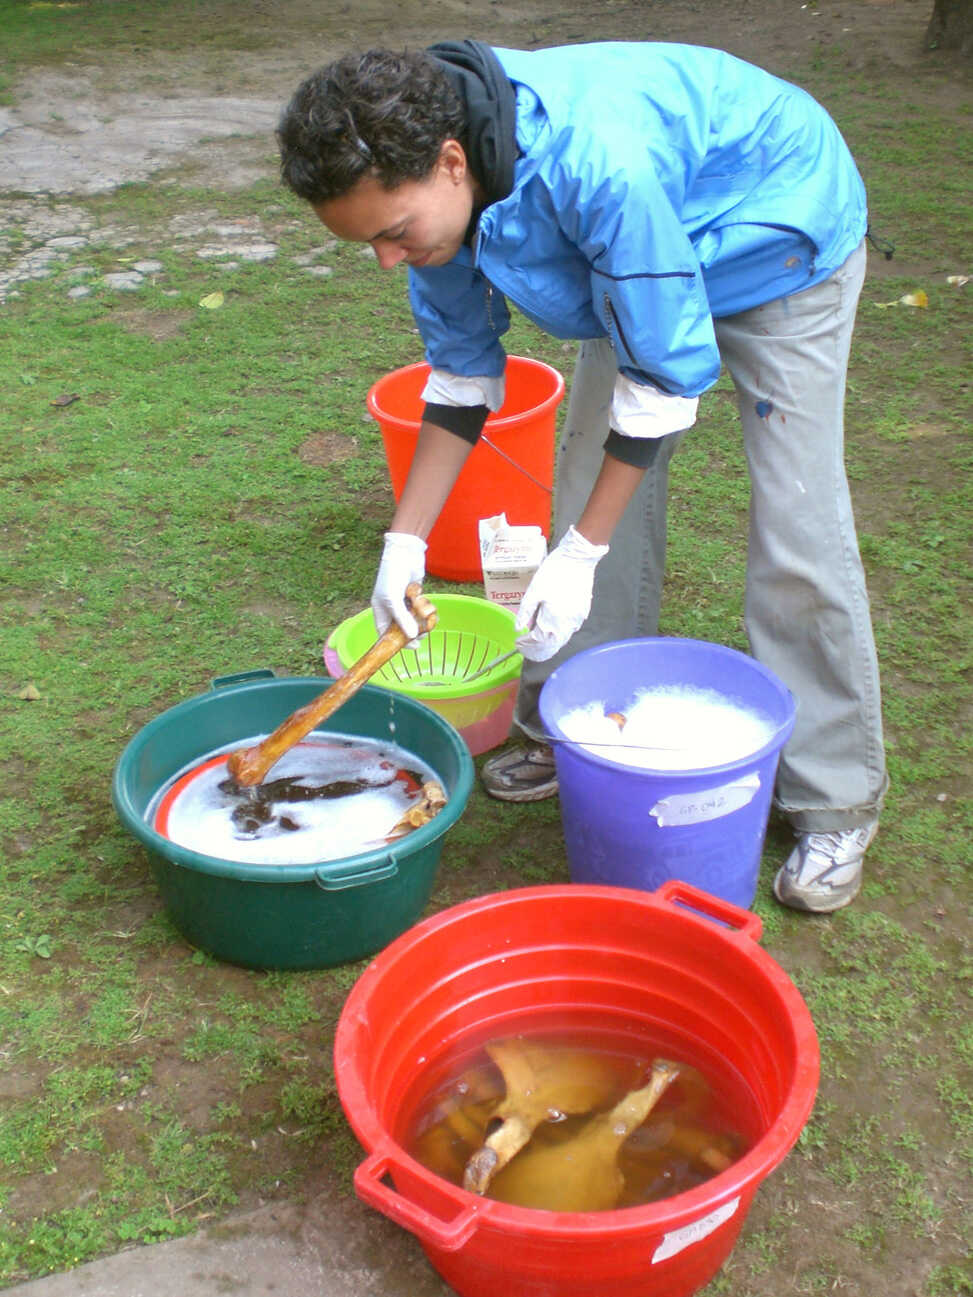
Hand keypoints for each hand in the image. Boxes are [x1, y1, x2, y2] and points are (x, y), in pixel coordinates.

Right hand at [372, 532, 426, 640]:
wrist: (405, 553)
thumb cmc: (393, 575)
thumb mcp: (394, 599)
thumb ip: (402, 619)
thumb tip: (412, 637)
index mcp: (381, 610)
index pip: (385, 633)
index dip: (395, 642)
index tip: (411, 648)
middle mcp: (391, 608)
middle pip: (402, 628)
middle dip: (413, 631)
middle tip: (423, 634)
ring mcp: (404, 602)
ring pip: (414, 619)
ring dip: (421, 618)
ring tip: (426, 614)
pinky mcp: (415, 595)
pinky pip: (422, 608)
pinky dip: (426, 607)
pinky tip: (427, 604)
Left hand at [515, 525, 608, 661]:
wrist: (578, 558)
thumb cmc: (555, 572)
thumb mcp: (534, 591)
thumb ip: (526, 612)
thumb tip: (519, 628)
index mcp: (554, 621)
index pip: (538, 643)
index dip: (527, 646)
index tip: (518, 643)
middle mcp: (567, 625)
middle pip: (551, 646)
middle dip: (537, 650)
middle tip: (525, 647)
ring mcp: (577, 620)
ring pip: (561, 639)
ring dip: (548, 643)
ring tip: (535, 640)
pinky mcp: (582, 612)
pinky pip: (569, 630)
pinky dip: (557, 634)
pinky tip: (550, 628)